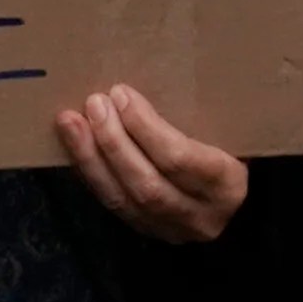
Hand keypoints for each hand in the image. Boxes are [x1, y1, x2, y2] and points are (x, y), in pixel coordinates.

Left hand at [57, 84, 249, 243]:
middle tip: (94, 103)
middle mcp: (200, 216)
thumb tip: (156, 70)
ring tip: (70, 121)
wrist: (232, 197)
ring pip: (122, 199)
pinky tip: (74, 145)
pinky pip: (111, 204)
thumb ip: (202, 112)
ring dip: (91, 157)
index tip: (121, 94)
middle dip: (113, 142)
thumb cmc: (230, 146)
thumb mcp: (228, 131)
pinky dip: (89, 172)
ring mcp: (171, 230)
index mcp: (227, 186)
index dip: (146, 128)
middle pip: (148, 184)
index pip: (181, 160)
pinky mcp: (146, 231)